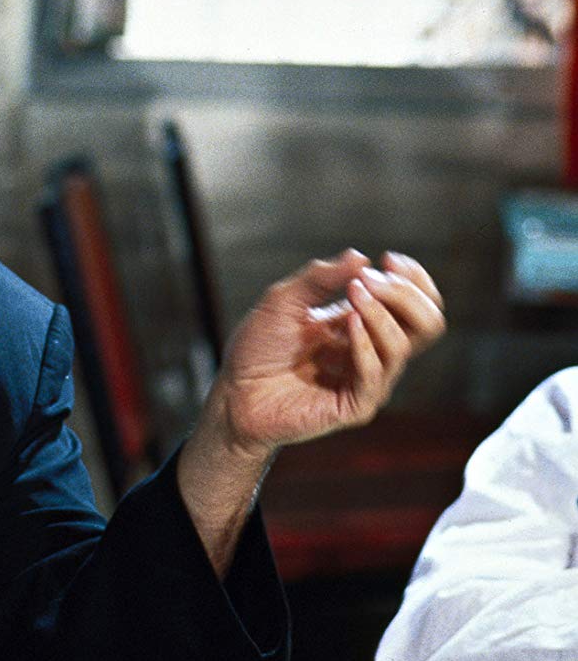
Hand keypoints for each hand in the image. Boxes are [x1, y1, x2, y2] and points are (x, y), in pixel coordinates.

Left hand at [203, 248, 446, 461]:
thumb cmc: (258, 346)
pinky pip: (376, 374)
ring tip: (353, 295)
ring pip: (404, 345)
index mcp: (363, 325)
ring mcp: (367, 380)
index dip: (413, 280)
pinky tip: (348, 325)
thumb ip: (320, 278)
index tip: (389, 259)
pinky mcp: (354, 405)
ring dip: (381, 313)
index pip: (416, 304)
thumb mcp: (284, 299)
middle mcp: (372, 352)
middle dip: (405, 294)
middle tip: (370, 279)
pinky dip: (365, 344)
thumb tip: (360, 256)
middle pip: (427, 324)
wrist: (235, 391)